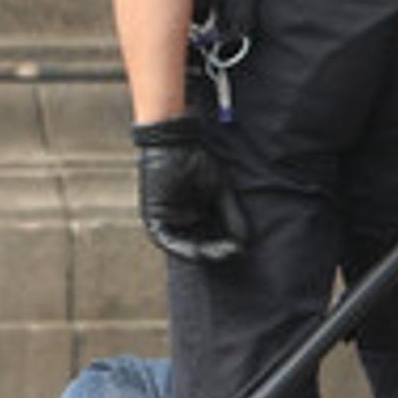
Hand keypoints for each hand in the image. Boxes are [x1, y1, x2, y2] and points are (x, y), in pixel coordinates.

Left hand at [132, 115, 247, 261]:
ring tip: (214, 255)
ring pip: (181, 246)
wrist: (174, 141)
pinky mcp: (152, 217)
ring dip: (197, 254)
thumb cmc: (196, 160)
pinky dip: (180, 248)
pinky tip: (197, 251)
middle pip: (196, 245)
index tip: (238, 250)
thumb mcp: (219, 191)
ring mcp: (165, 219)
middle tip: (228, 255)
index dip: (223, 248)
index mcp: (193, 213)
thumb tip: (244, 242)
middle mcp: (178, 219)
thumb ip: (231, 216)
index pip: (209, 239)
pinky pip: (164, 239)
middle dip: (212, 254)